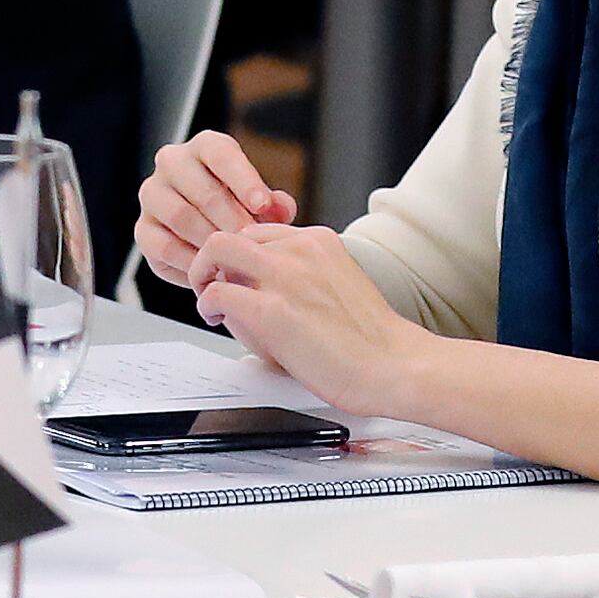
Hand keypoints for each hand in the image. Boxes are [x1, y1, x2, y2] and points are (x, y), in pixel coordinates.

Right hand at [134, 128, 294, 289]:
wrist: (212, 233)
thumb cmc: (241, 210)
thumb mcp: (262, 203)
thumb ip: (274, 204)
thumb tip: (279, 208)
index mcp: (205, 147)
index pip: (221, 155)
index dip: (244, 180)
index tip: (263, 206)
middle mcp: (172, 163)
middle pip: (201, 189)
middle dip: (230, 219)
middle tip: (250, 242)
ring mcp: (153, 194)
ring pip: (179, 216)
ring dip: (209, 240)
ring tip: (233, 258)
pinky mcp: (143, 229)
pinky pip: (162, 245)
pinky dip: (188, 260)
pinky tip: (210, 269)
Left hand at [188, 220, 423, 415]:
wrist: (394, 366)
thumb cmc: (374, 342)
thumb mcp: (341, 287)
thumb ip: (308, 278)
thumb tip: (274, 289)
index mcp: (320, 242)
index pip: (261, 231)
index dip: (242, 255)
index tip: (238, 276)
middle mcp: (300, 250)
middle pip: (234, 234)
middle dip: (214, 258)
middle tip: (213, 285)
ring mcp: (284, 277)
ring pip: (217, 250)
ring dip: (204, 275)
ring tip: (211, 302)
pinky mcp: (271, 310)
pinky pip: (218, 292)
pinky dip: (207, 304)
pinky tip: (217, 319)